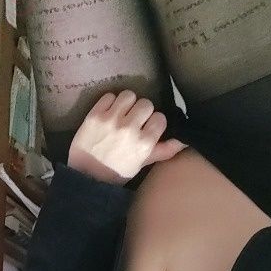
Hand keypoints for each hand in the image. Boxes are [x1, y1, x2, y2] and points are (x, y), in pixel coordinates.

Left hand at [67, 90, 187, 184]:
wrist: (86, 176)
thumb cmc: (117, 172)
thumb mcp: (142, 164)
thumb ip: (164, 151)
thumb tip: (184, 141)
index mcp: (144, 143)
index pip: (160, 118)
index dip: (155, 122)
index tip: (148, 127)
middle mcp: (130, 129)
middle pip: (146, 104)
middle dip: (142, 111)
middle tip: (135, 119)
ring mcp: (111, 120)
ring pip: (129, 95)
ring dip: (127, 103)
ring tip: (122, 112)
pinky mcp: (95, 115)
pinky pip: (109, 96)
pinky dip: (110, 102)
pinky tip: (109, 112)